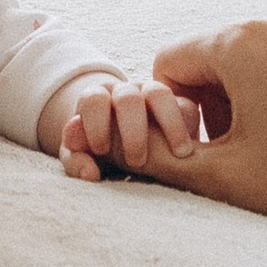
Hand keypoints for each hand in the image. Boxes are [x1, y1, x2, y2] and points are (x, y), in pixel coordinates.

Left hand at [52, 76, 204, 178]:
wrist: (123, 147)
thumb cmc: (97, 154)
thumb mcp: (82, 159)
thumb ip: (77, 163)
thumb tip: (90, 173)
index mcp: (97, 100)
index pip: (94, 100)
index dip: (96, 123)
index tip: (100, 150)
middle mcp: (124, 92)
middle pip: (128, 98)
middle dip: (132, 130)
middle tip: (136, 160)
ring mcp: (152, 96)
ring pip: (160, 94)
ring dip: (168, 123)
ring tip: (178, 154)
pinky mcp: (178, 106)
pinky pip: (186, 107)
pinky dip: (187, 127)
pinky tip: (188, 151)